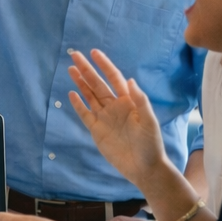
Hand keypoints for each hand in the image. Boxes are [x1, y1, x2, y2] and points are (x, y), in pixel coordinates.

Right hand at [67, 49, 173, 192]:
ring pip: (90, 96)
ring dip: (80, 83)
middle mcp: (114, 106)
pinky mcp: (97, 131)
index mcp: (128, 101)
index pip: (114, 78)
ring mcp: (105, 118)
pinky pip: (85, 114)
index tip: (94, 53)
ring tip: (70, 69)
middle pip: (97, 84)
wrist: (144, 168)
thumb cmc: (151, 144)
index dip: (104, 65)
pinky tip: (71, 94)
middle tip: (75, 55)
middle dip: (87, 69)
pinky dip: (78, 104)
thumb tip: (129, 80)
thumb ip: (140, 101)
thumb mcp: (149, 121)